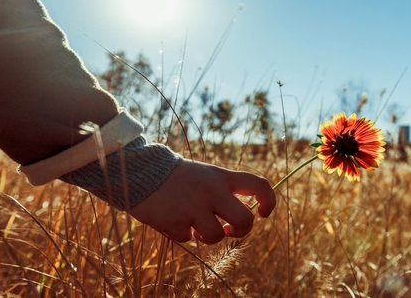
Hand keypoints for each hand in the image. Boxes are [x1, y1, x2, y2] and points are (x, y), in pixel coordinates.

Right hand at [128, 160, 275, 243]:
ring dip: (207, 236)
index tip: (262, 213)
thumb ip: (225, 191)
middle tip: (229, 230)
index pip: (258, 185)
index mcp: (222, 177)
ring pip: (215, 237)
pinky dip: (182, 233)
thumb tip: (242, 219)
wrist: (141, 171)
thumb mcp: (206, 175)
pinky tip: (173, 218)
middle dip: (241, 231)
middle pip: (245, 220)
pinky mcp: (175, 221)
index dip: (269, 201)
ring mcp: (193, 207)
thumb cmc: (178, 177)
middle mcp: (212, 191)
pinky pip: (187, 239)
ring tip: (195, 225)